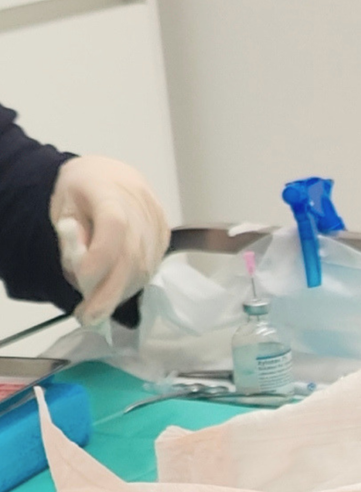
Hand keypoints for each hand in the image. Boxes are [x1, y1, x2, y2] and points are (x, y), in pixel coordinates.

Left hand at [49, 155, 169, 325]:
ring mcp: (158, 221)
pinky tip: (115, 290)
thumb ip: (71, 236)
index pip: (114, 225)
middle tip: (89, 317)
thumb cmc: (81, 189)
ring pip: (145, 266)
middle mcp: (141, 205)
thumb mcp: (63, 206)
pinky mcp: (166, 234)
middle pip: (133, 254)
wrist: (109, 175)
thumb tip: (83, 270)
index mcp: (109, 189)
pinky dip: (132, 283)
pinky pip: (152, 266)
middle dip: (110, 291)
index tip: (82, 283)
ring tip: (97, 306)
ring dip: (121, 292)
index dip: (101, 258)